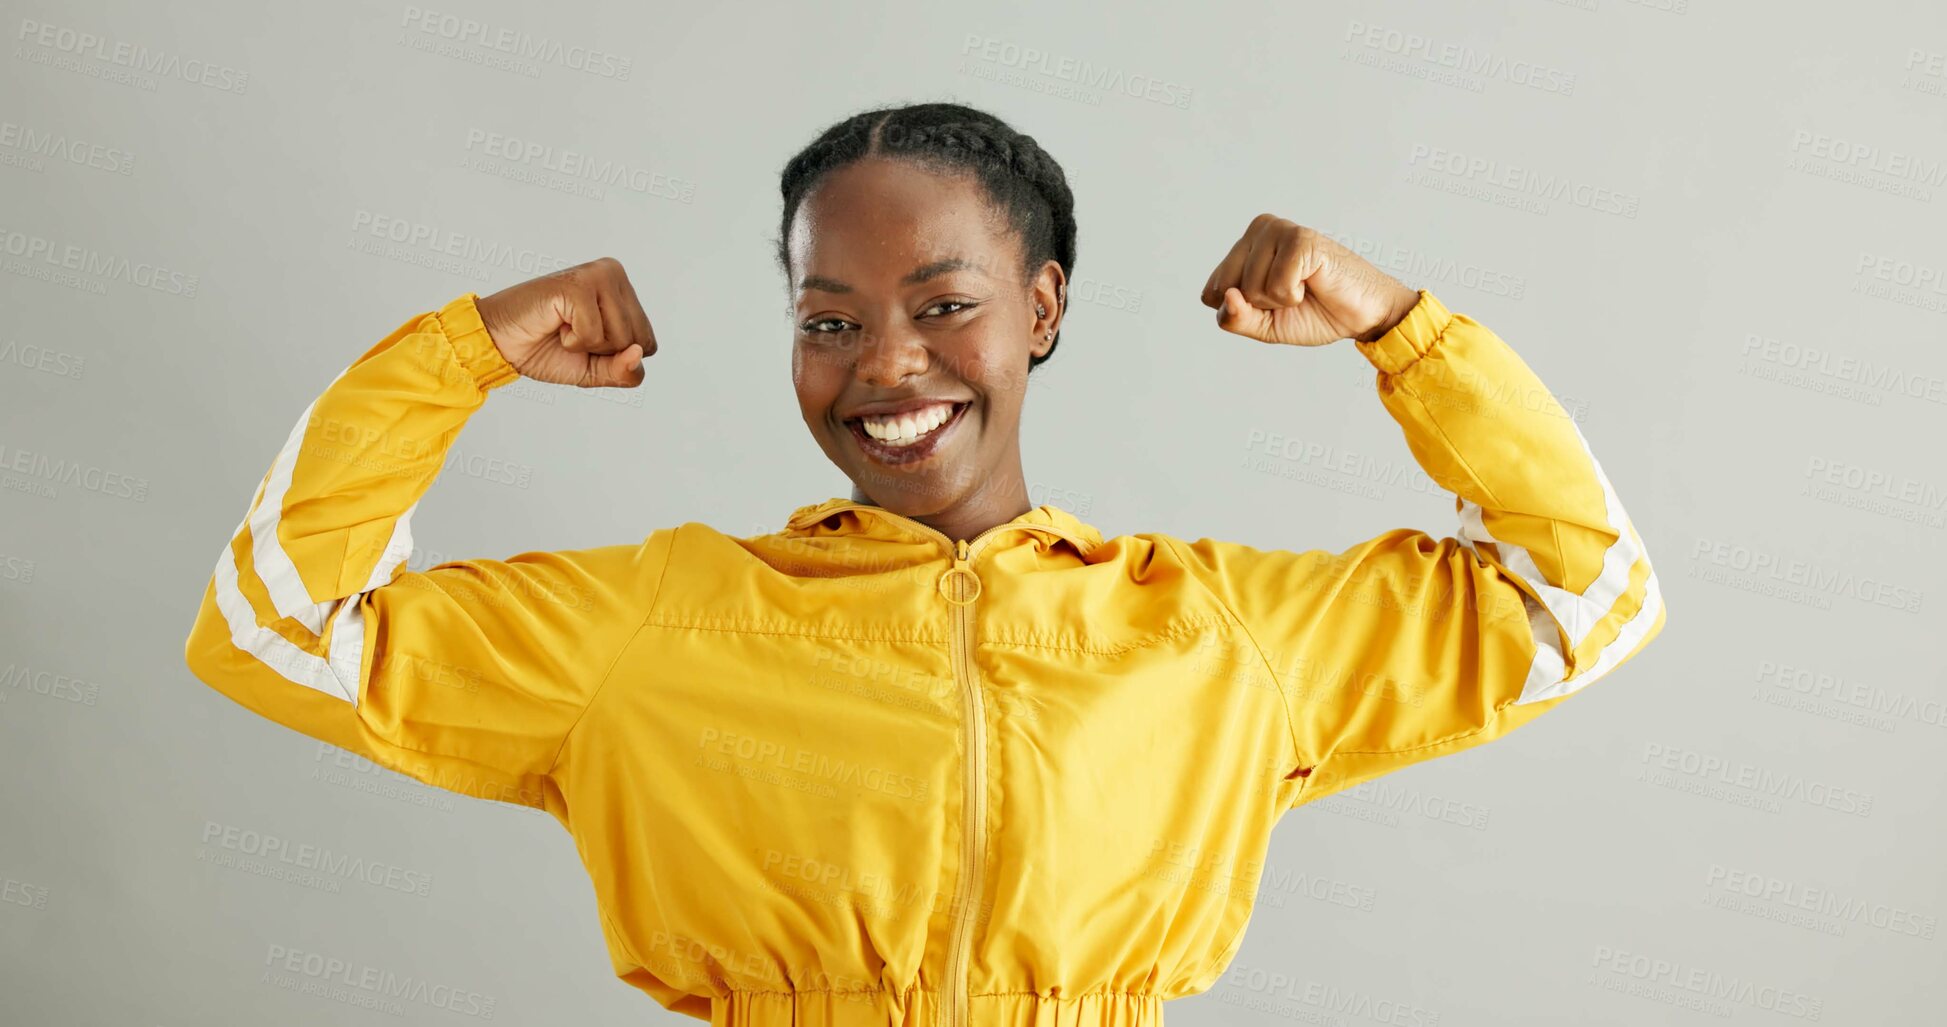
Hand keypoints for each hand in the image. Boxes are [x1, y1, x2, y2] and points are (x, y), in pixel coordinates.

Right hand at [475, 257, 658, 386]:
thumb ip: (624, 371)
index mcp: (623, 290)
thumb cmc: (545, 349)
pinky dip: (572, 341)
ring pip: (620, 338)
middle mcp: (614, 274)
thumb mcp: (594, 369)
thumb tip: (638, 353)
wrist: (499, 342)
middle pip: (638, 341)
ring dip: (585, 345)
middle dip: (602, 352)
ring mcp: (597, 275)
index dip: (615, 357)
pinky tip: (555, 322)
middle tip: (571, 333)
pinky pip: (593, 334)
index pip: (648, 344)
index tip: (585, 340)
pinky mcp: (578, 284)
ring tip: (562, 326)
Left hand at [1199, 216, 1420, 345]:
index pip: (1211, 293)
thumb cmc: (1313, 313)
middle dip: (1258, 306)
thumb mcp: (1263, 326)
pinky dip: (1294, 295)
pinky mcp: (1300, 238)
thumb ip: (1235, 318)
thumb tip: (1227, 296)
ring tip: (1304, 287)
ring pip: (1250, 287)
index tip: (1271, 304)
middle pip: (1226, 288)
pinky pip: (1276, 285)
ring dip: (1280, 301)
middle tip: (1290, 295)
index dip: (1242, 311)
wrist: (1361, 315)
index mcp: (1243, 247)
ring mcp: (1278, 230)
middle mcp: (1257, 230)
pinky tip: (1313, 282)